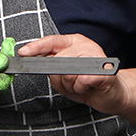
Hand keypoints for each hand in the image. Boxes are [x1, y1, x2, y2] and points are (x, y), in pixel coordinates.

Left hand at [20, 34, 134, 115]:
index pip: (51, 41)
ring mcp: (96, 55)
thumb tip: (42, 63)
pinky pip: (81, 81)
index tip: (23, 53)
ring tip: (81, 85)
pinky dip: (81, 89)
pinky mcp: (104, 70)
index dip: (36, 47)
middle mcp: (84, 45)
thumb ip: (52, 68)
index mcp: (73, 42)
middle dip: (60, 78)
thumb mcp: (63, 76)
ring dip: (71, 85)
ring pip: (68, 73)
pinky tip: (88, 87)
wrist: (112, 94)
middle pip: (58, 61)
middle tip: (71, 83)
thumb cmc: (86, 83)